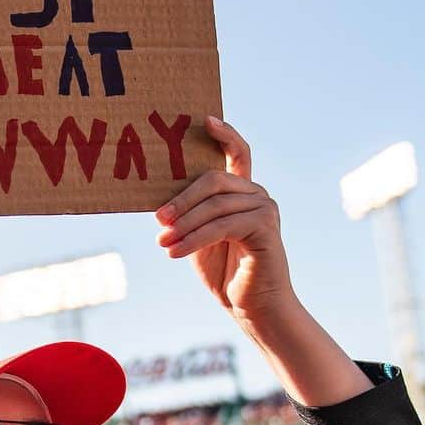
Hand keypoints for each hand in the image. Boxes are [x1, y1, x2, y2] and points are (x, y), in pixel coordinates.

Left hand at [155, 117, 294, 327]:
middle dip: (181, 199)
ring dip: (184, 224)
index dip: (224, 133)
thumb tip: (158, 206)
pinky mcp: (266, 227)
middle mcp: (257, 194)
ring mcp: (265, 208)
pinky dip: (195, 239)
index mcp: (242, 191)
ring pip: (215, 205)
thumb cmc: (223, 271)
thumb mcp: (197, 237)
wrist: (251, 306)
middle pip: (214, 179)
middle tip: (158, 220)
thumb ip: (188, 215)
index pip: (237, 152)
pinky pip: (223, 225)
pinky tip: (176, 253)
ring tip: (163, 243)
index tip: (204, 118)